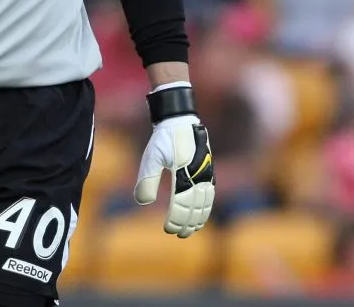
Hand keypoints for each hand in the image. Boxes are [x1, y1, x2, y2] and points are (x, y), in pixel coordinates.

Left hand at [134, 111, 215, 237]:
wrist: (180, 119)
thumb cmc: (163, 139)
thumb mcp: (151, 158)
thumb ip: (147, 180)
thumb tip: (144, 203)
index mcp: (183, 173)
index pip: (181, 204)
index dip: (176, 219)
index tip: (169, 229)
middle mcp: (197, 174)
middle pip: (195, 205)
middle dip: (188, 222)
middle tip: (180, 234)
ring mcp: (205, 171)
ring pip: (205, 200)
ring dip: (200, 216)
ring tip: (193, 228)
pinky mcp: (208, 168)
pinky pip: (210, 191)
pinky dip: (207, 204)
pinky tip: (203, 211)